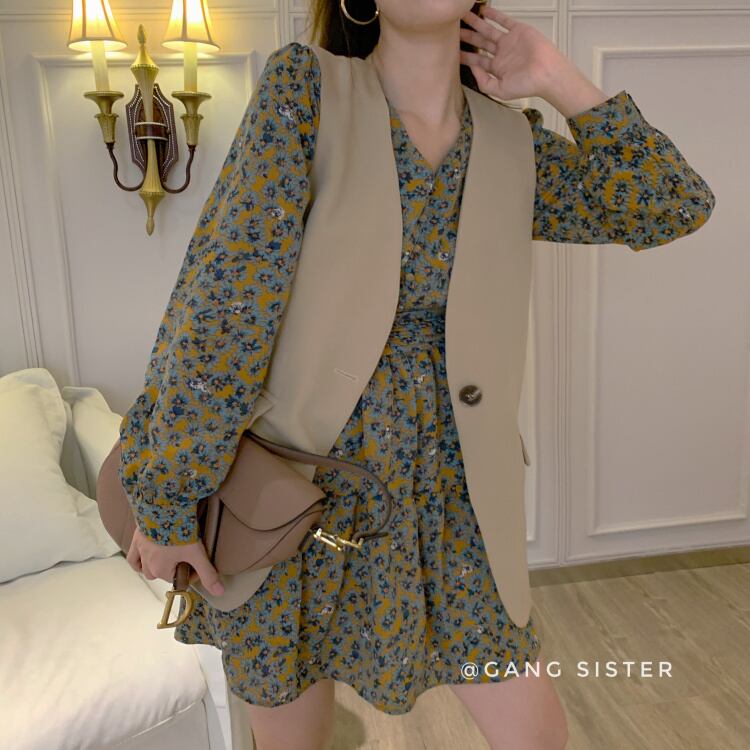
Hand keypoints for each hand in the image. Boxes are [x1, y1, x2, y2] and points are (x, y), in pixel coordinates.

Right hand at [126, 525, 224, 595]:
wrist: (163, 509)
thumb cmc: (179, 532)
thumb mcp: (197, 553)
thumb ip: (207, 573)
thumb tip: (219, 592)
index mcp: (160, 570)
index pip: (178, 579)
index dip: (191, 572)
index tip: (199, 562)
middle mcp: (147, 564)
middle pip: (162, 574)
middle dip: (174, 569)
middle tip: (187, 556)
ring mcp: (140, 551)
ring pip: (145, 568)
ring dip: (156, 567)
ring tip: (169, 557)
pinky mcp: (136, 539)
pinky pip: (133, 558)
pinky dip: (137, 561)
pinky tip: (144, 558)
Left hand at [459, 7, 605, 115]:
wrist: (546, 73)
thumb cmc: (527, 85)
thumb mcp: (499, 90)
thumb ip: (483, 80)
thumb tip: (472, 67)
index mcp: (497, 68)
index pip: (477, 60)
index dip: (465, 55)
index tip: (452, 51)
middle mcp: (502, 54)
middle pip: (480, 43)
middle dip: (467, 37)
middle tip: (453, 30)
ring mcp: (509, 42)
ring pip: (488, 30)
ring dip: (476, 23)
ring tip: (464, 16)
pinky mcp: (518, 31)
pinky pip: (503, 20)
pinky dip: (494, 14)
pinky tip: (483, 10)